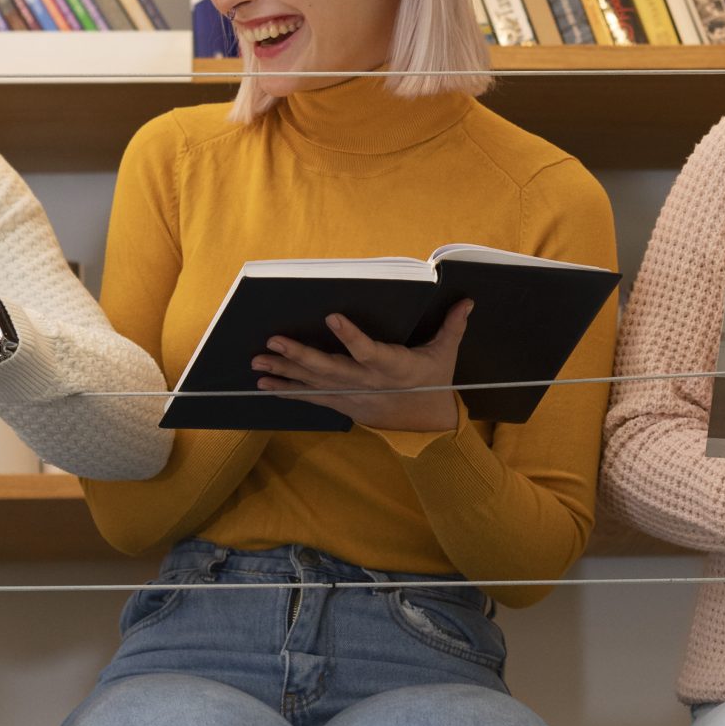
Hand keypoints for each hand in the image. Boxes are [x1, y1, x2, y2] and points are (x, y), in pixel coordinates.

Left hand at [253, 300, 470, 433]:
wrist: (425, 425)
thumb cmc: (432, 382)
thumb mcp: (444, 355)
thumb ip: (452, 326)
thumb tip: (467, 300)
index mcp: (392, 366)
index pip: (369, 350)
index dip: (350, 336)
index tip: (332, 317)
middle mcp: (366, 382)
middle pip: (329, 369)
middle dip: (299, 356)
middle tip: (273, 342)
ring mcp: (350, 395)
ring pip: (313, 383)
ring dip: (283, 372)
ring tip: (256, 362)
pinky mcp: (341, 403)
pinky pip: (310, 397)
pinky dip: (286, 390)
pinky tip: (263, 384)